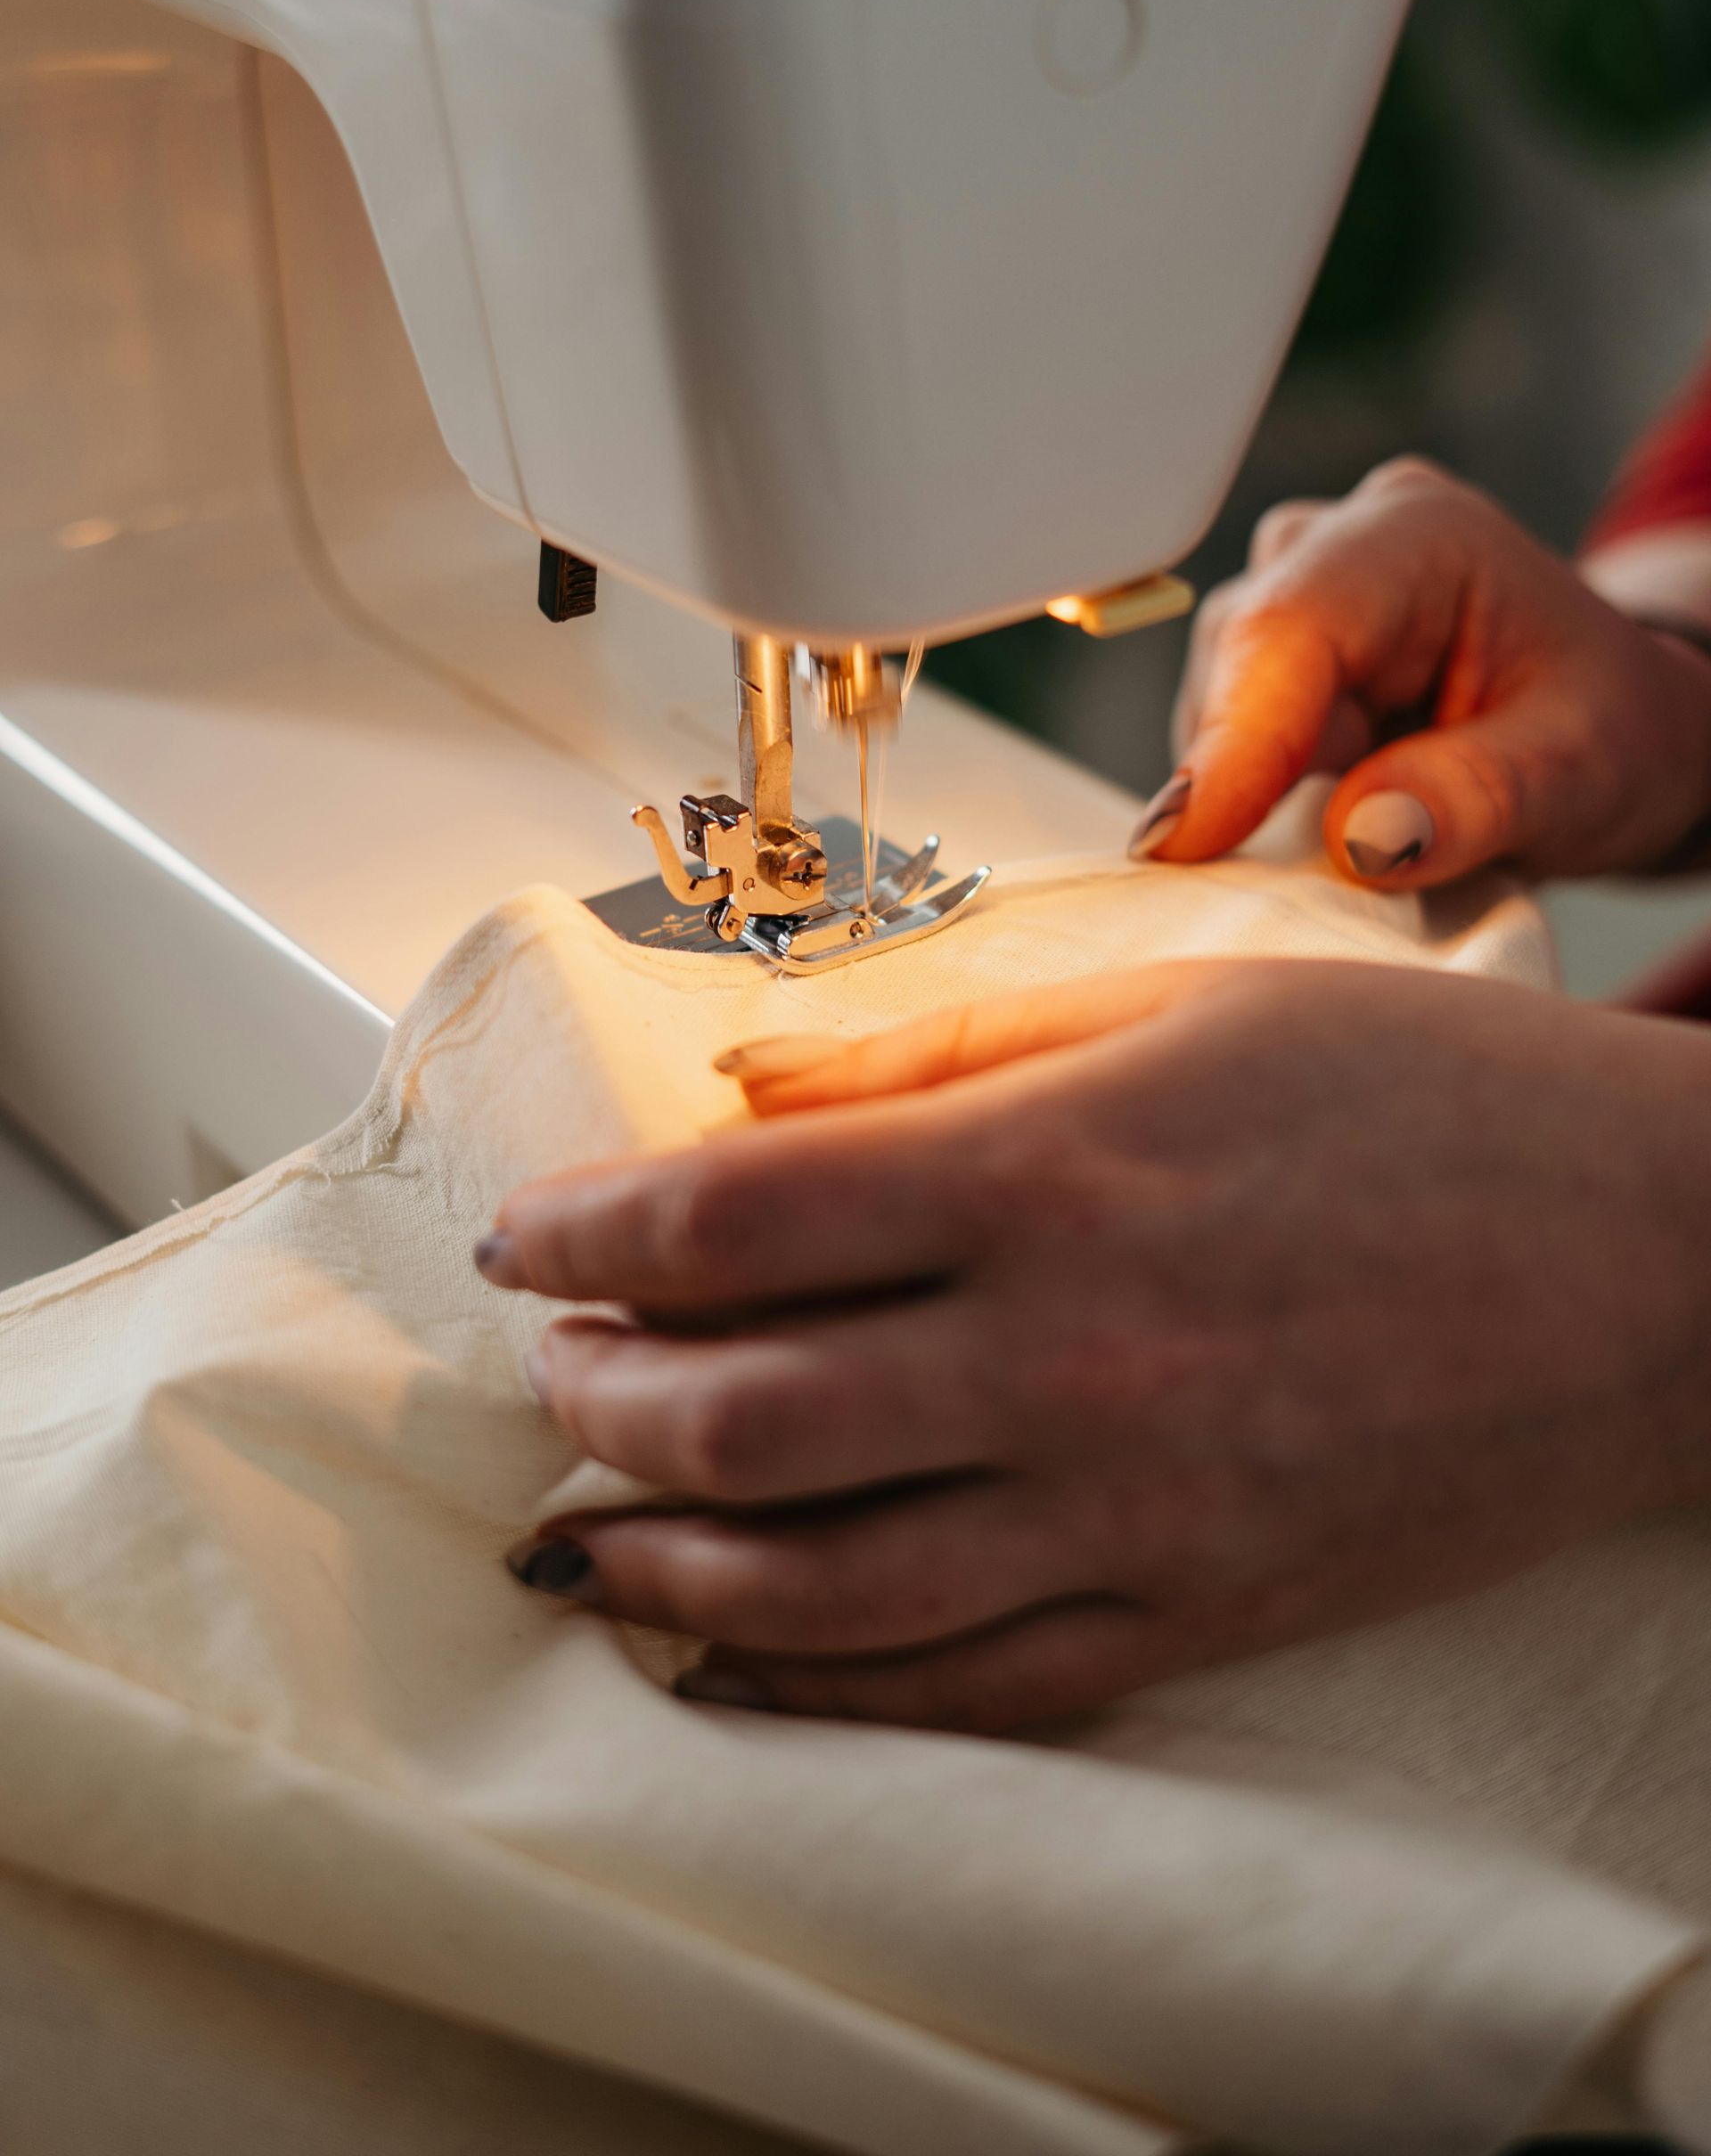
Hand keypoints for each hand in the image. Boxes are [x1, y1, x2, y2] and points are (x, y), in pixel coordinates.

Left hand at [482, 963, 1710, 1730]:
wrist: (1658, 1263)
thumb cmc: (1430, 1102)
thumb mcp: (1182, 1000)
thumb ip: (943, 1045)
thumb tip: (752, 1079)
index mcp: (1056, 1170)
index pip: (736, 1217)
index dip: (589, 1226)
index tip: (529, 1234)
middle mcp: (1072, 1356)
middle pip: (739, 1414)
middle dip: (598, 1395)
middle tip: (558, 1365)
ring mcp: (1132, 1510)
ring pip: (818, 1586)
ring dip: (661, 1559)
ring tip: (586, 1530)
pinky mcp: (1194, 1615)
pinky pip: (961, 1685)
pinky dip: (815, 1685)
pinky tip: (732, 1652)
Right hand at [1140, 458, 1710, 885]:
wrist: (1621, 726)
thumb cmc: (1612, 730)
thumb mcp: (1580, 775)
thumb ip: (1477, 799)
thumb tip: (1360, 838)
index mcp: (1421, 538)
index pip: (1290, 628)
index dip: (1233, 741)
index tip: (1184, 842)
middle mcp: (1338, 543)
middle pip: (1235, 665)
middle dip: (1253, 778)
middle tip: (1327, 868)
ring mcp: (1296, 593)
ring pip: (1215, 705)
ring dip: (1259, 793)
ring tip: (1368, 833)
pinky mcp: (1274, 656)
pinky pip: (1223, 735)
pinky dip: (1258, 797)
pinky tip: (1331, 818)